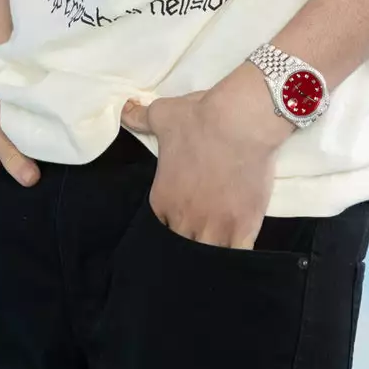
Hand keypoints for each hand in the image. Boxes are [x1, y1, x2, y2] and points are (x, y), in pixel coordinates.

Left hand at [120, 66, 286, 249]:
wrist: (240, 121)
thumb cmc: (200, 118)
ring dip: (211, 250)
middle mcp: (185, 219)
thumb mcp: (162, 114)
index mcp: (163, 199)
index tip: (181, 212)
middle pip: (182, 245)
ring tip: (219, 242)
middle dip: (189, 238)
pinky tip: (239, 250)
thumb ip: (139, 118)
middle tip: (201, 225)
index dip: (170, 220)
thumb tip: (125, 112)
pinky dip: (237, 256)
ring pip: (207, 255)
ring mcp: (215, 227)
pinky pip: (237, 256)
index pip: (159, 225)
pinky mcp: (243, 229)